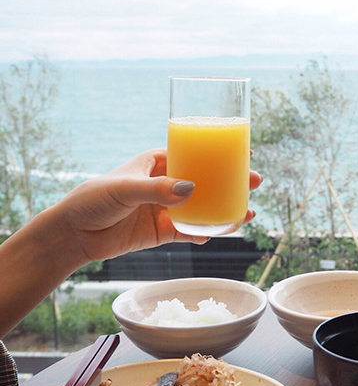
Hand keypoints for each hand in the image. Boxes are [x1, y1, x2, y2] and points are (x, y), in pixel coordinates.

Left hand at [55, 148, 262, 263]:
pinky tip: (220, 232)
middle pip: (205, 180)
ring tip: (246, 213)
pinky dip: (206, 232)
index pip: (193, 153)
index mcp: (156, 162)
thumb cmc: (92, 200)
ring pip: (202, 207)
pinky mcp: (161, 232)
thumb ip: (157, 189)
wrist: (74, 235)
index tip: (244, 150)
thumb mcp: (125, 188)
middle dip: (230, 181)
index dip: (218, 152)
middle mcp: (164, 184)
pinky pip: (190, 231)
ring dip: (224, 209)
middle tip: (255, 182)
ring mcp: (164, 208)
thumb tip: (191, 189)